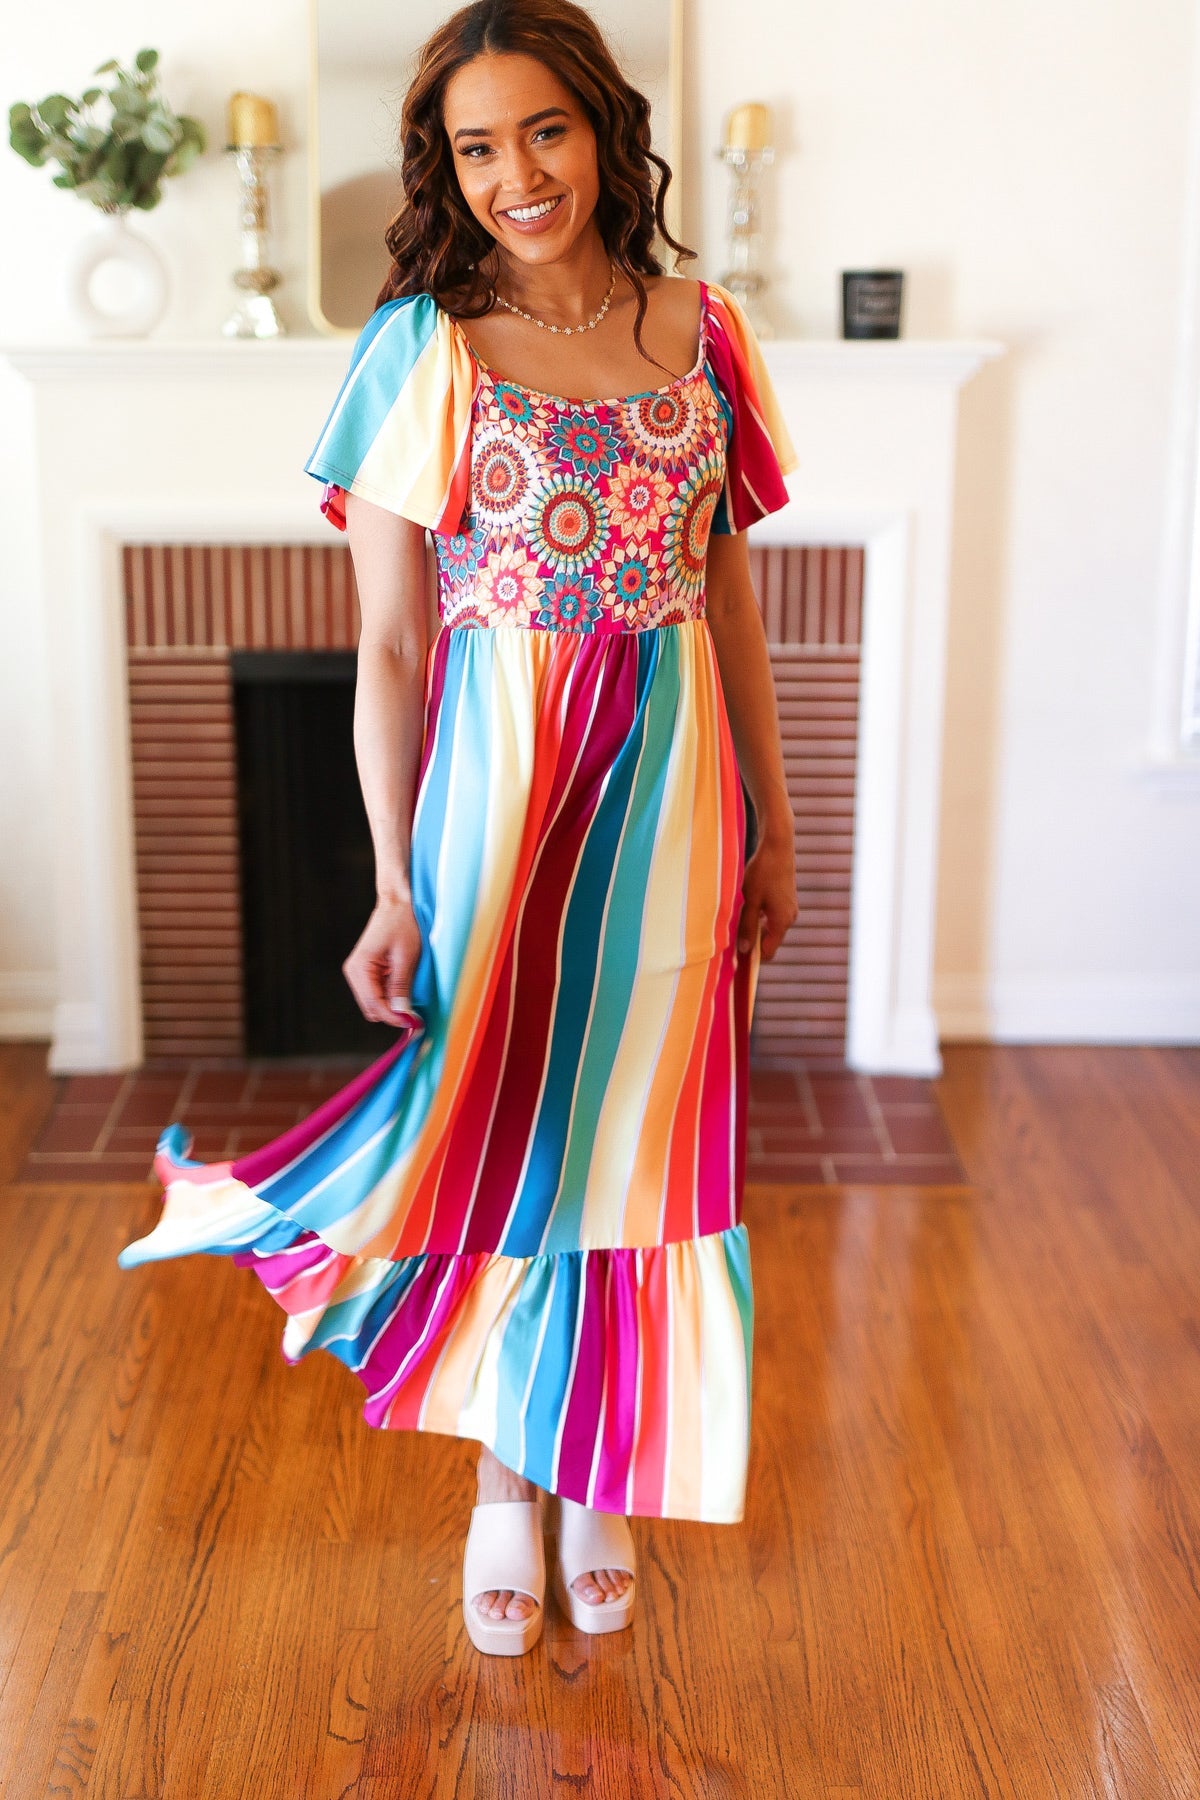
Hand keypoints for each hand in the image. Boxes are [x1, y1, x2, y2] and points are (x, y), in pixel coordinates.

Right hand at [342, 895, 423, 1026]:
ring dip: (391, 1004)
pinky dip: (389, 995)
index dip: (393, 1017)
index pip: (374, 1004)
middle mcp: (354, 972)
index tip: (413, 1025)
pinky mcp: (365, 971)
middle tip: (415, 1015)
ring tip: (410, 996)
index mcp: (360, 967)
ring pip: (373, 1003)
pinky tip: (402, 986)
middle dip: (392, 1013)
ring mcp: (358, 972)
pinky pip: (376, 992)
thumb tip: (402, 1015)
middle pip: (371, 1008)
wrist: (397, 903)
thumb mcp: (406, 958)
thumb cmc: (402, 924)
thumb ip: (401, 987)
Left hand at [738, 824, 798, 962]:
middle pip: (769, 941)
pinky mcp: (787, 899)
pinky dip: (760, 917)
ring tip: (737, 919)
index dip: (752, 957)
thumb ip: (746, 926)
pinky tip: (747, 905)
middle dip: (751, 941)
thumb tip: (743, 950)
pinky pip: (773, 917)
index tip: (734, 956)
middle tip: (731, 936)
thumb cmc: (762, 873)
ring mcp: (790, 909)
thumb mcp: (750, 900)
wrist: (778, 847)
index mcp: (782, 922)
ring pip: (770, 928)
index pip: (768, 952)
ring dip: (754, 927)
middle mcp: (790, 918)